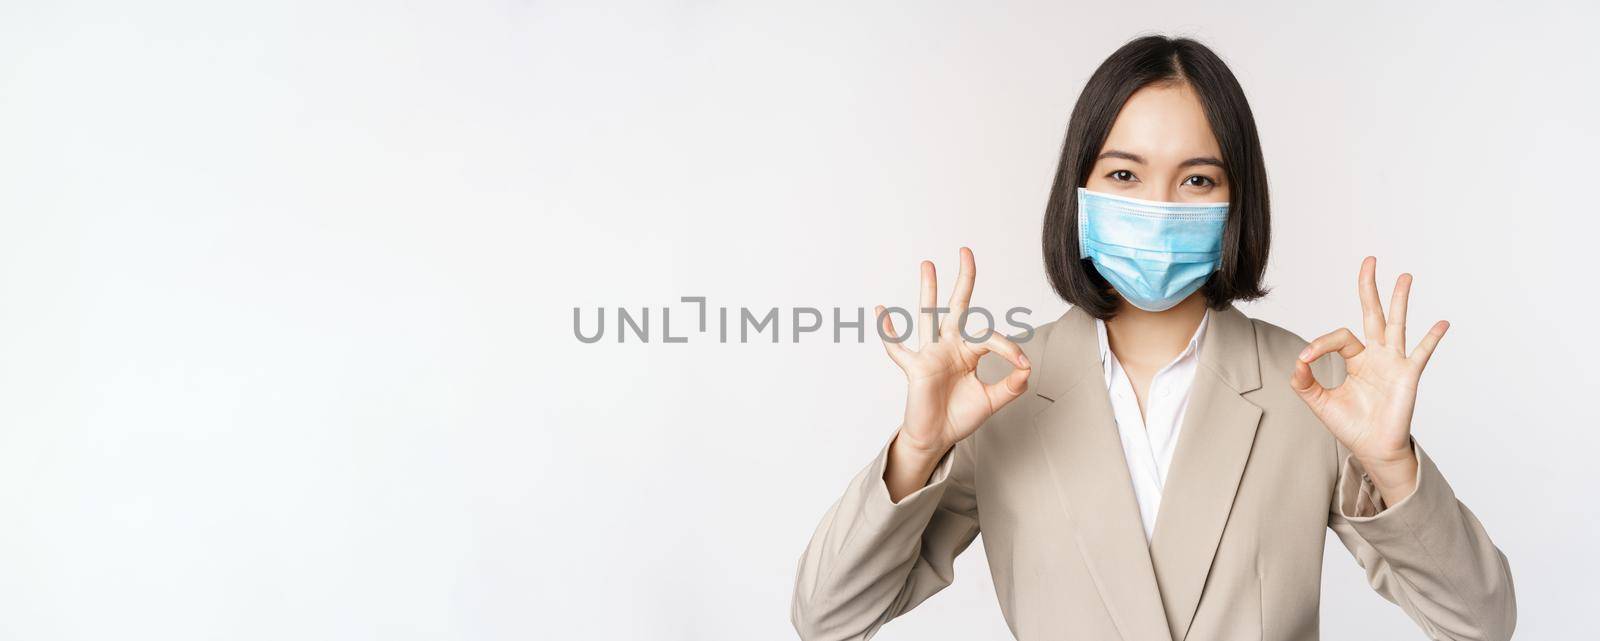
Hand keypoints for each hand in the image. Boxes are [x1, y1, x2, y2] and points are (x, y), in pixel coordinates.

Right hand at [877, 248, 1029, 492]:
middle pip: (957, 307)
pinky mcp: (915, 369)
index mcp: (968, 352)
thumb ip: (1012, 385)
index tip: (1022, 364)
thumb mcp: (993, 401)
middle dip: (963, 279)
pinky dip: (888, 332)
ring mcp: (930, 355)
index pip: (989, 337)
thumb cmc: (959, 417)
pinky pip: (899, 349)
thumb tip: (1027, 367)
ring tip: (928, 264)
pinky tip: (881, 312)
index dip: (1009, 347)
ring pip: (928, 316)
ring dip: (928, 289)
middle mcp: (949, 347)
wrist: (937, 438)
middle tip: (966, 252)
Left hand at [1291, 256, 1447, 502]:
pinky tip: (1442, 323)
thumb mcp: (1318, 402)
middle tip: (1370, 261)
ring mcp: (1394, 363)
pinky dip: (1431, 338)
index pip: (1339, 337)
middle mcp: (1376, 355)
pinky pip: (1421, 353)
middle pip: (1373, 314)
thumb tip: (1297, 362)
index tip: (1306, 359)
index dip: (1320, 343)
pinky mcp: (1407, 376)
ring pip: (1397, 324)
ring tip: (1404, 276)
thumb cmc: (1350, 425)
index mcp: (1356, 359)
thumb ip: (1304, 381)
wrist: (1371, 449)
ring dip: (1400, 300)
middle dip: (1370, 288)